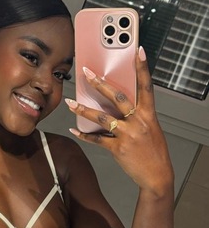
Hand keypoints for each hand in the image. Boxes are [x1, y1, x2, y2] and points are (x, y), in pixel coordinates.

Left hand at [66, 47, 173, 196]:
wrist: (157, 175)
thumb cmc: (153, 151)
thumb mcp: (150, 128)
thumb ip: (136, 115)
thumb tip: (117, 106)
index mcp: (148, 114)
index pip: (146, 86)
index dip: (143, 68)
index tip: (138, 52)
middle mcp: (138, 121)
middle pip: (117, 97)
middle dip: (100, 83)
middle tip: (86, 73)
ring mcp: (127, 134)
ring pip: (102, 117)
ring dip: (83, 109)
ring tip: (70, 103)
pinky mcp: (118, 148)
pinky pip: (97, 139)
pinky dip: (84, 135)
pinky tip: (74, 130)